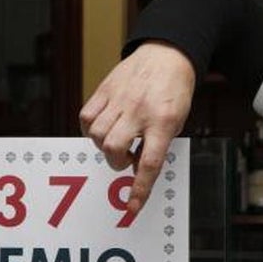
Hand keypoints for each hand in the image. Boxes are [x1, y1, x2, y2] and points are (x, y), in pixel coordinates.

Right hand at [79, 42, 195, 215]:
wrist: (167, 55)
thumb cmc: (174, 92)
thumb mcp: (176, 121)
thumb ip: (157, 144)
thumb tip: (136, 168)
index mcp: (163, 122)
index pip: (150, 163)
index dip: (140, 188)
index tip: (132, 207)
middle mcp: (140, 111)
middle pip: (113, 148)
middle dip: (117, 162)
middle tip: (127, 157)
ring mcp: (120, 99)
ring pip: (96, 134)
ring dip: (104, 145)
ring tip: (118, 139)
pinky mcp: (105, 89)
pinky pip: (86, 116)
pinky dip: (91, 128)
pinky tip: (104, 126)